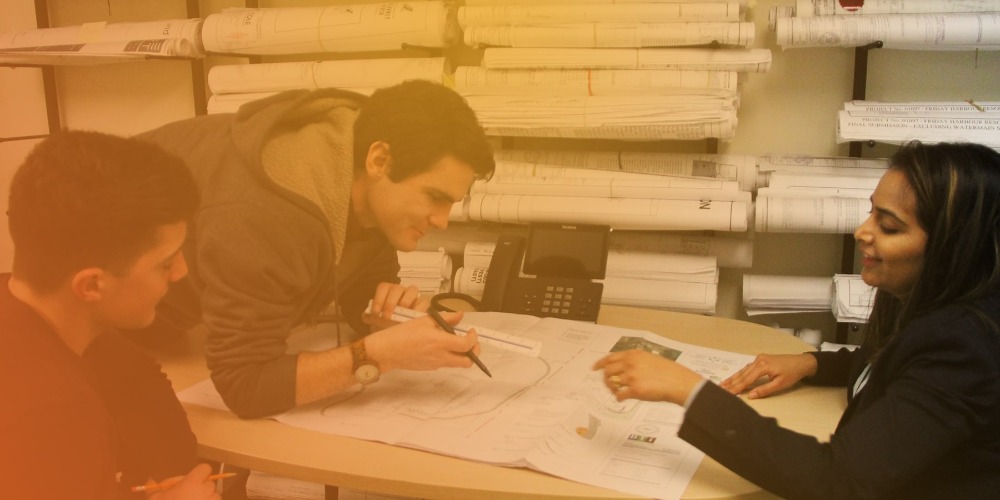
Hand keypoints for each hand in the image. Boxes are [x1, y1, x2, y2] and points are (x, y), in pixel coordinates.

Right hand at [148, 463, 219, 499]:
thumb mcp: (155, 498)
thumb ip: (153, 488)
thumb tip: (150, 479)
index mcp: (191, 483)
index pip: (204, 469)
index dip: (199, 473)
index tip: (192, 479)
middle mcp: (204, 492)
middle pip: (210, 483)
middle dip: (203, 488)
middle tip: (190, 496)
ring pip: (215, 497)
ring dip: (207, 499)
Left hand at [364, 282, 429, 329]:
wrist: (401, 333)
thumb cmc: (387, 324)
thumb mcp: (377, 322)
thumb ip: (371, 318)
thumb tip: (367, 316)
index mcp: (388, 292)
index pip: (383, 287)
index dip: (379, 298)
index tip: (376, 313)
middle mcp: (401, 291)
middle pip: (396, 288)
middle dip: (390, 303)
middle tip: (386, 317)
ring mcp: (413, 297)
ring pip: (412, 290)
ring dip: (405, 302)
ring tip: (401, 315)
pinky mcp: (423, 305)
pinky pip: (423, 302)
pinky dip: (418, 310)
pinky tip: (413, 319)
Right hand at [364, 311, 479, 372]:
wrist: (385, 351)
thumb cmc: (401, 334)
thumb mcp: (423, 320)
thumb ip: (445, 318)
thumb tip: (459, 316)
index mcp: (439, 342)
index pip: (466, 345)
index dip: (473, 339)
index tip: (470, 331)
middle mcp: (440, 356)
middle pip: (467, 362)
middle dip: (473, 352)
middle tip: (469, 341)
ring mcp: (435, 364)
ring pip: (457, 364)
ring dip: (461, 354)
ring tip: (455, 342)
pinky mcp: (429, 368)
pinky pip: (445, 363)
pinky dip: (449, 355)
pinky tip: (440, 346)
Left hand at [593, 350, 702, 404]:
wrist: (678, 382)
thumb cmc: (667, 371)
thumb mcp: (649, 359)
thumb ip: (634, 361)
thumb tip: (621, 369)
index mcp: (633, 354)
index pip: (610, 358)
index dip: (600, 364)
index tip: (594, 369)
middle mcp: (630, 363)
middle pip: (608, 371)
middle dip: (606, 379)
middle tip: (610, 385)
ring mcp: (632, 377)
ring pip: (612, 383)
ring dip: (613, 389)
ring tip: (618, 392)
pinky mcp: (635, 390)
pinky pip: (619, 395)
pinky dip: (619, 398)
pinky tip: (623, 399)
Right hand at [720, 353, 817, 398]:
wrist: (801, 362)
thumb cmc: (792, 374)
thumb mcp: (780, 384)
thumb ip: (764, 390)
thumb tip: (750, 396)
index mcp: (763, 366)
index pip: (746, 380)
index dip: (736, 388)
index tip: (726, 393)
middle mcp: (758, 361)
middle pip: (742, 374)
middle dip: (730, 382)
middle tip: (719, 389)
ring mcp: (758, 359)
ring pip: (743, 370)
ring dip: (733, 378)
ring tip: (723, 384)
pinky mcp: (760, 359)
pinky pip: (747, 368)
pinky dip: (740, 374)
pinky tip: (734, 377)